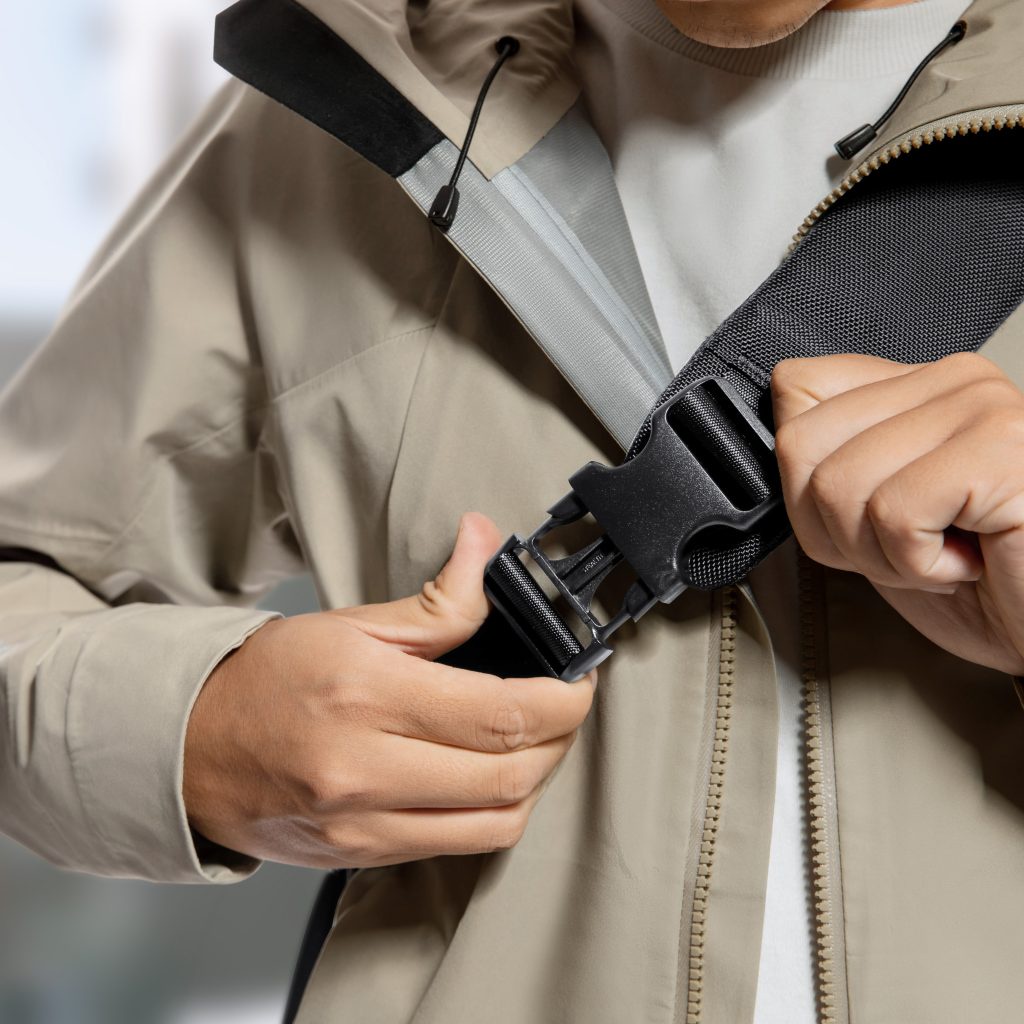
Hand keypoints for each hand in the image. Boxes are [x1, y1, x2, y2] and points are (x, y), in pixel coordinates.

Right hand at [183, 513, 594, 868]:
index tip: (579, 682)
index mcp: (367, 697)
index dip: (564, 700)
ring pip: (497, 822)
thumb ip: (437, 602)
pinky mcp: (364, 856)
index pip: (501, 712)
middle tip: (564, 706)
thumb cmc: (267, 680)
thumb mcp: (351, 625)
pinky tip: (490, 775)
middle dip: (561, 739)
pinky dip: (496, 812)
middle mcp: (366, 771)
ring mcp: (365, 825)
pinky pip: (460, 846)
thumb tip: (486, 547)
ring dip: (536, 780)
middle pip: (512, 773)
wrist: (193, 750)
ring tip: (533, 740)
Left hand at [771, 352, 1023, 674]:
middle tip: (905, 547)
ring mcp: (979, 407)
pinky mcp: (998, 450)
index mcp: (916, 385)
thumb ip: (830, 465)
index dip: (800, 479)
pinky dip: (917, 565)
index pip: (796, 388)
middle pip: (799, 443)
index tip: (861, 517)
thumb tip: (777, 436)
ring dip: (878, 555)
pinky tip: (969, 561)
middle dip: (833, 527)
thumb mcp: (878, 519)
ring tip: (942, 556)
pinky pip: (893, 514)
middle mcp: (951, 379)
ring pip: (837, 484)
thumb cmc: (983, 583)